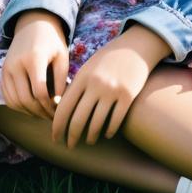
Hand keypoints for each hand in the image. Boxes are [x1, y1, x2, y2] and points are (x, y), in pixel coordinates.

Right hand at [0, 10, 70, 119]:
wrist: (33, 25)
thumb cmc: (52, 41)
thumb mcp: (62, 56)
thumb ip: (62, 80)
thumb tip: (59, 104)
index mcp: (33, 58)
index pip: (39, 91)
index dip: (49, 105)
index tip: (59, 109)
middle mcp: (16, 64)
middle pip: (25, 99)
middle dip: (40, 112)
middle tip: (52, 116)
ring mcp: (6, 69)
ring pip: (14, 102)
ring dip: (28, 112)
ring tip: (43, 113)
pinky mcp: (2, 73)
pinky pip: (7, 97)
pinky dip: (19, 106)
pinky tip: (32, 107)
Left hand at [52, 25, 170, 148]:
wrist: (136, 46)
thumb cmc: (108, 59)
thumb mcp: (88, 68)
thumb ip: (76, 87)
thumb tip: (61, 111)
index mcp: (82, 77)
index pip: (63, 108)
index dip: (57, 127)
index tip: (56, 137)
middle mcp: (95, 85)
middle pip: (78, 120)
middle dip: (71, 137)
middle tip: (70, 146)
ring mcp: (112, 91)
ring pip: (96, 124)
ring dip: (90, 136)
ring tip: (89, 140)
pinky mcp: (128, 96)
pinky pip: (115, 121)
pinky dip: (109, 131)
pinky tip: (106, 134)